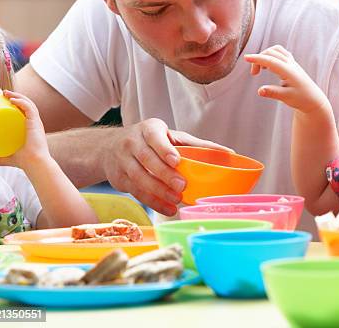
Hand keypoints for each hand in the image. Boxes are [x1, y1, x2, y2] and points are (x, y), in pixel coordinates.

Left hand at [0, 90, 50, 170]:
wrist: (33, 163)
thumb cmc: (24, 161)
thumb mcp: (7, 157)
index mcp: (32, 128)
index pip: (27, 111)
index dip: (18, 103)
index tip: (6, 100)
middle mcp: (35, 123)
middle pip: (28, 104)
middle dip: (16, 96)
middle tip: (4, 94)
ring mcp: (36, 123)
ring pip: (29, 103)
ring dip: (18, 95)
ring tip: (6, 93)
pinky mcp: (35, 123)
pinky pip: (29, 108)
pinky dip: (21, 101)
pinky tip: (12, 99)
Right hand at [102, 118, 232, 215]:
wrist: (109, 147)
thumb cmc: (149, 140)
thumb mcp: (169, 136)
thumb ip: (196, 145)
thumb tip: (229, 153)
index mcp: (148, 130)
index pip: (155, 138)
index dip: (165, 150)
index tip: (177, 161)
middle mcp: (132, 143)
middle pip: (147, 160)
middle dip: (164, 174)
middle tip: (182, 186)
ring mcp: (123, 162)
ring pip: (140, 178)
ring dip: (158, 191)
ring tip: (176, 200)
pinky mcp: (119, 179)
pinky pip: (136, 192)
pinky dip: (152, 202)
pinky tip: (167, 208)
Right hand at [245, 45, 330, 114]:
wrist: (314, 100)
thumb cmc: (301, 100)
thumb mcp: (286, 98)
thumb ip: (273, 93)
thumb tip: (259, 91)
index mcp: (289, 71)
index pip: (270, 60)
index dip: (257, 58)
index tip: (246, 58)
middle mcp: (291, 64)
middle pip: (271, 53)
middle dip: (259, 59)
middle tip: (254, 74)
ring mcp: (292, 63)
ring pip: (276, 50)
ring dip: (265, 55)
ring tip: (261, 68)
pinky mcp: (292, 64)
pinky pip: (280, 53)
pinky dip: (271, 55)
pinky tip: (269, 65)